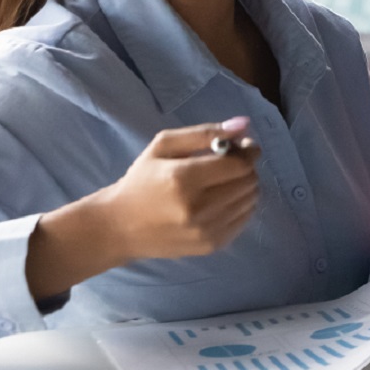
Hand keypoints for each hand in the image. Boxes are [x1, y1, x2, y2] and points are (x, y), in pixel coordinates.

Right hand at [28, 119, 264, 300]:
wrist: (119, 227)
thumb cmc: (141, 180)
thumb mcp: (163, 146)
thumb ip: (204, 133)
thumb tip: (244, 124)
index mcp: (183, 179)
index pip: (239, 165)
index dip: (248, 152)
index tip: (243, 146)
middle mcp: (197, 208)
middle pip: (248, 182)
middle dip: (247, 167)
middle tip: (232, 162)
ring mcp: (206, 231)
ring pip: (250, 200)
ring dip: (245, 186)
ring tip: (225, 180)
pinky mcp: (211, 245)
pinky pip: (245, 220)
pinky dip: (241, 205)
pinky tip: (223, 199)